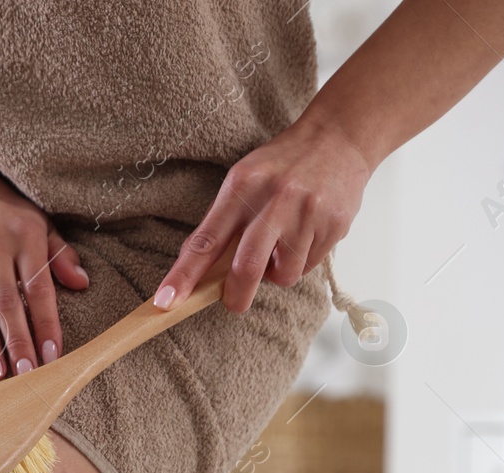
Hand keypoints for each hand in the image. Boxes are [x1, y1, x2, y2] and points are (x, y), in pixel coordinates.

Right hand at [0, 170, 89, 379]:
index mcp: (25, 235)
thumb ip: (59, 254)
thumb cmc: (2, 209)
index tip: (53, 356)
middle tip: (25, 374)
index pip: (38, 287)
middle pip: (6, 301)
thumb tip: (82, 283)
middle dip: (16, 340)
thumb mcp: (36, 221)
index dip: (46, 323)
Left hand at [154, 117, 372, 313]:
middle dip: (236, 296)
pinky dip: (301, 261)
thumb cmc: (281, 165)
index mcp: (241, 187)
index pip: (205, 241)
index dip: (183, 276)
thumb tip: (194, 271)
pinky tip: (306, 234)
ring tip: (282, 247)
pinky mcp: (334, 224)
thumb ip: (220, 222)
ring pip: (283, 274)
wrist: (338, 137)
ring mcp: (307, 213)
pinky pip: (309, 266)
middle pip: (247, 267)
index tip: (165, 301)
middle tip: (234, 303)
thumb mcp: (242, 181)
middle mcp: (273, 200)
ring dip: (277, 273)